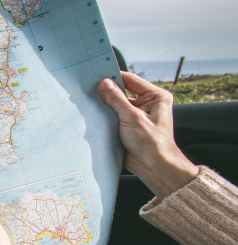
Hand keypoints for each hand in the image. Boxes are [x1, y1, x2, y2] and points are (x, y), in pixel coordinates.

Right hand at [99, 72, 198, 198]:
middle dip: (107, 92)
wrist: (154, 167)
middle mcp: (147, 103)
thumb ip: (117, 100)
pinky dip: (104, 116)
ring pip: (116, 103)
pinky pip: (113, 115)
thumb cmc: (152, 144)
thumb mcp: (133, 118)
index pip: (130, 80)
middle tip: (90, 89)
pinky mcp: (128, 125)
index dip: (114, 77)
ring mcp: (137, 114)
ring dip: (105, 105)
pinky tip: (94, 115)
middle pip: (122, 91)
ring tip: (90, 102)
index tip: (96, 76)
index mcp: (155, 96)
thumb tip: (104, 84)